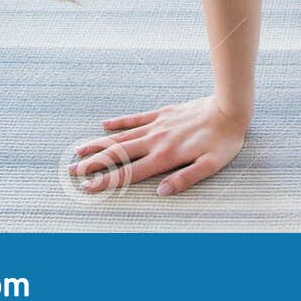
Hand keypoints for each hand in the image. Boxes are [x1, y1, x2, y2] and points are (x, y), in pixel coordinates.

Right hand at [70, 96, 247, 195]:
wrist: (229, 108)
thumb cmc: (222, 141)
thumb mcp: (210, 166)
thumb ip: (185, 179)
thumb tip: (161, 192)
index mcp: (165, 156)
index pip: (130, 172)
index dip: (107, 181)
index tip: (87, 187)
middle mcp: (156, 140)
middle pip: (119, 154)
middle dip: (93, 163)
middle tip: (72, 170)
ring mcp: (157, 125)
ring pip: (122, 136)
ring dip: (100, 144)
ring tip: (79, 149)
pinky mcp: (163, 113)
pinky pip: (136, 118)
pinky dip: (120, 122)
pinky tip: (105, 125)